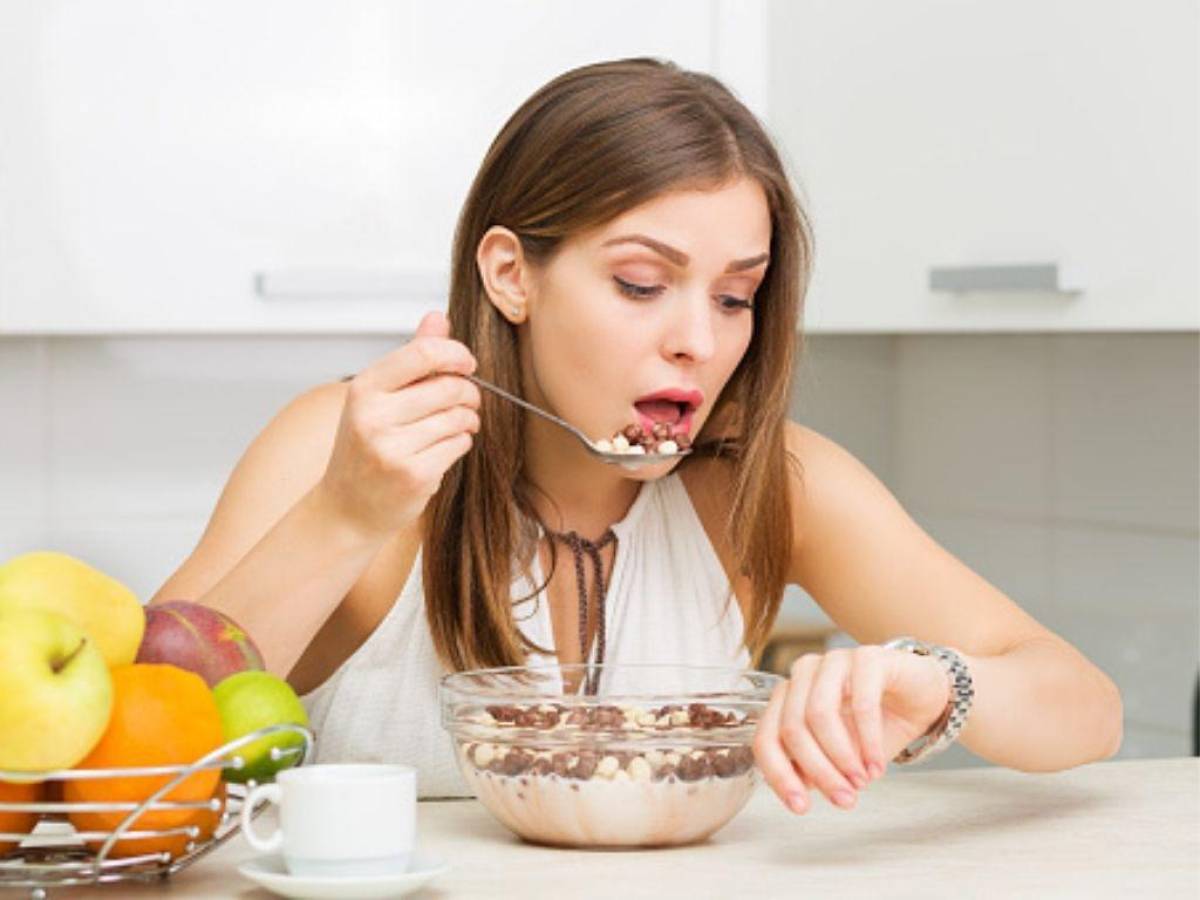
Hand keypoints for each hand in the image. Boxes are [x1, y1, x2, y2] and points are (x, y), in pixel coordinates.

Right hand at [317, 311, 480, 537]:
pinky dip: (461, 443)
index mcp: (365, 388)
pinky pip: (459, 444)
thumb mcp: (379, 398)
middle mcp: (374, 416)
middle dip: (469, 392)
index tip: (467, 364)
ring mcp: (393, 448)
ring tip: (456, 425)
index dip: (456, 354)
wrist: (348, 508)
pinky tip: (444, 448)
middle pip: (450, 386)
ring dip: (467, 420)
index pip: (424, 353)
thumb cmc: (365, 448)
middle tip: (467, 401)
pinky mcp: (414, 475)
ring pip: (459, 417)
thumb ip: (412, 358)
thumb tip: (438, 317)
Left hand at [753, 646, 950, 813]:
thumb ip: (814, 769)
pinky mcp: (867, 657)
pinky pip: (861, 703)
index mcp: (787, 696)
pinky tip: (877, 765)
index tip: (801, 807)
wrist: (921, 696)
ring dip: (841, 757)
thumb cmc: (876, 723)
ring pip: (819, 714)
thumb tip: (799, 794)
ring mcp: (833, 661)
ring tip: (861, 782)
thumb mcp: (840, 754)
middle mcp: (803, 674)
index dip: (779, 776)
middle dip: (819, 772)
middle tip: (844, 799)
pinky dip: (868, 741)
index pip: (766, 737)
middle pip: (792, 729)